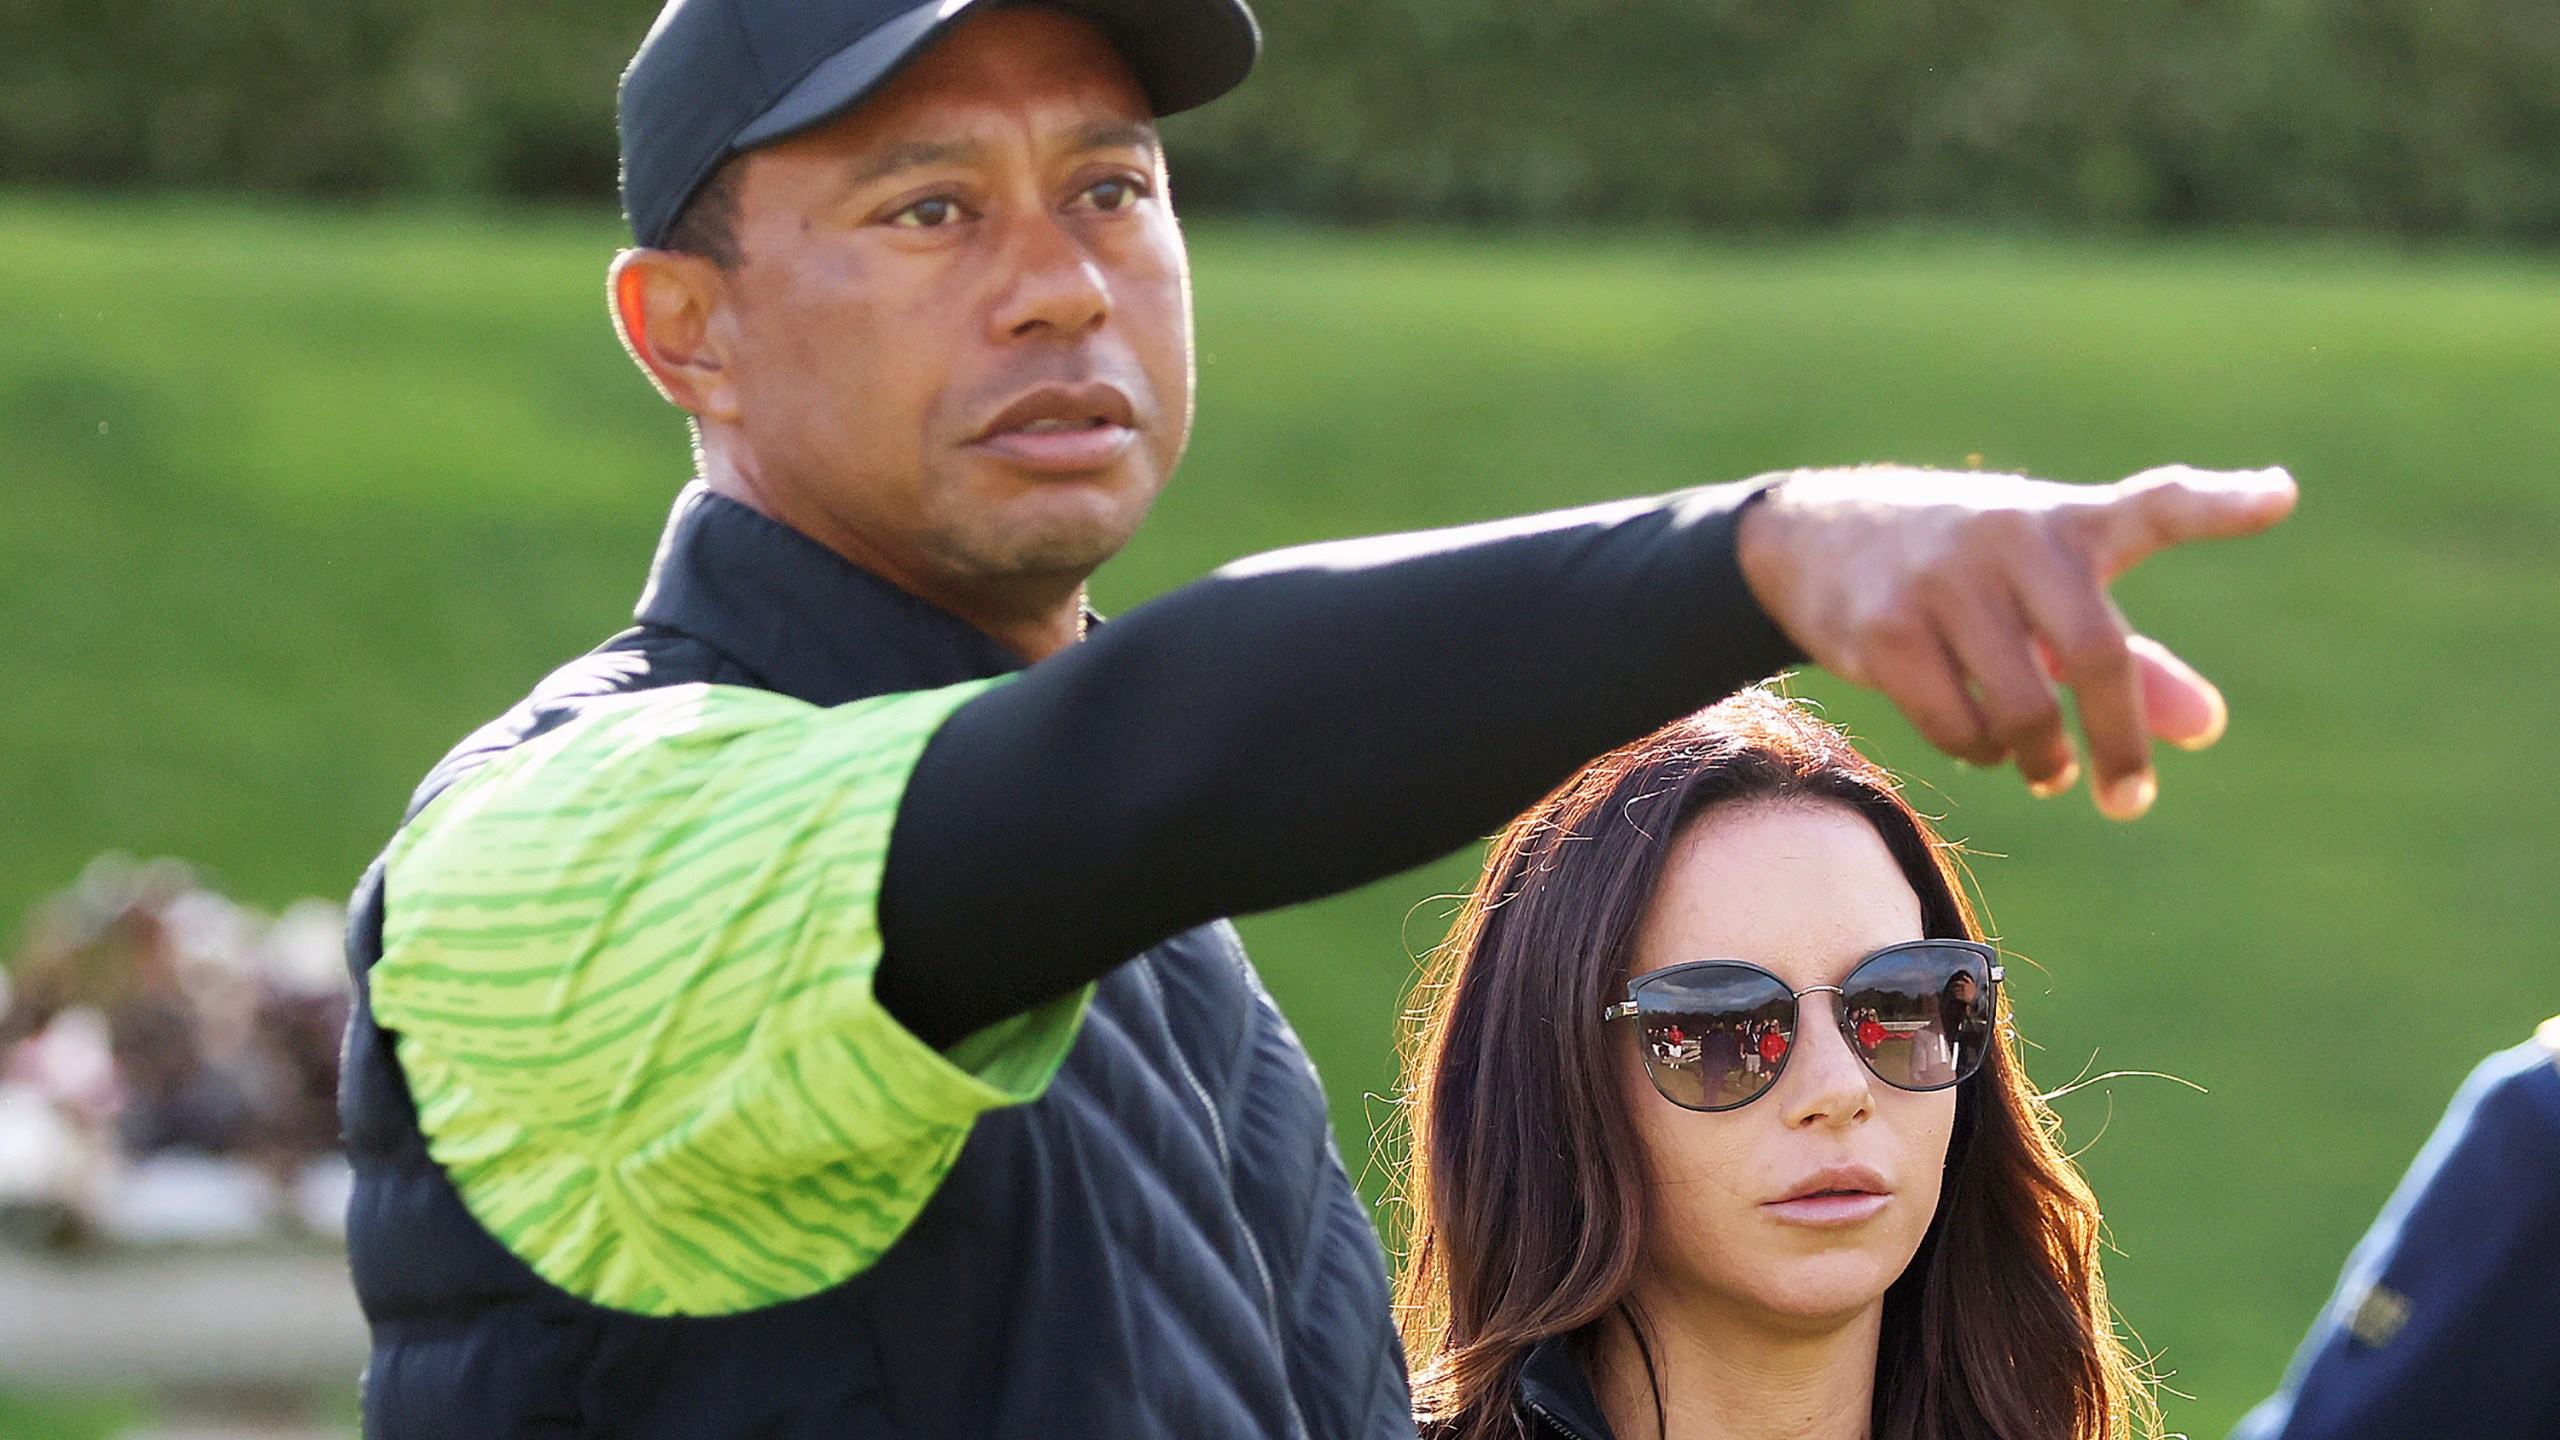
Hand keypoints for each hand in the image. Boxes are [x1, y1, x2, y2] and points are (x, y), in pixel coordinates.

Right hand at [1735, 464, 2297, 817]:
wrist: (1813, 536)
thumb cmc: (1966, 569)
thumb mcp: (2046, 595)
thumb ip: (2131, 659)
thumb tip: (2209, 728)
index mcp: (2066, 522)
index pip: (2154, 504)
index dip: (2219, 504)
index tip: (2281, 497)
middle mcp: (2010, 538)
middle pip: (2096, 652)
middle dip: (2118, 741)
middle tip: (2129, 799)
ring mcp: (1943, 583)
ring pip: (2020, 708)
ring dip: (2040, 757)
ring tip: (2041, 764)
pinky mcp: (1885, 630)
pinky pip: (1957, 726)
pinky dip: (1979, 751)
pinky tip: (1979, 740)